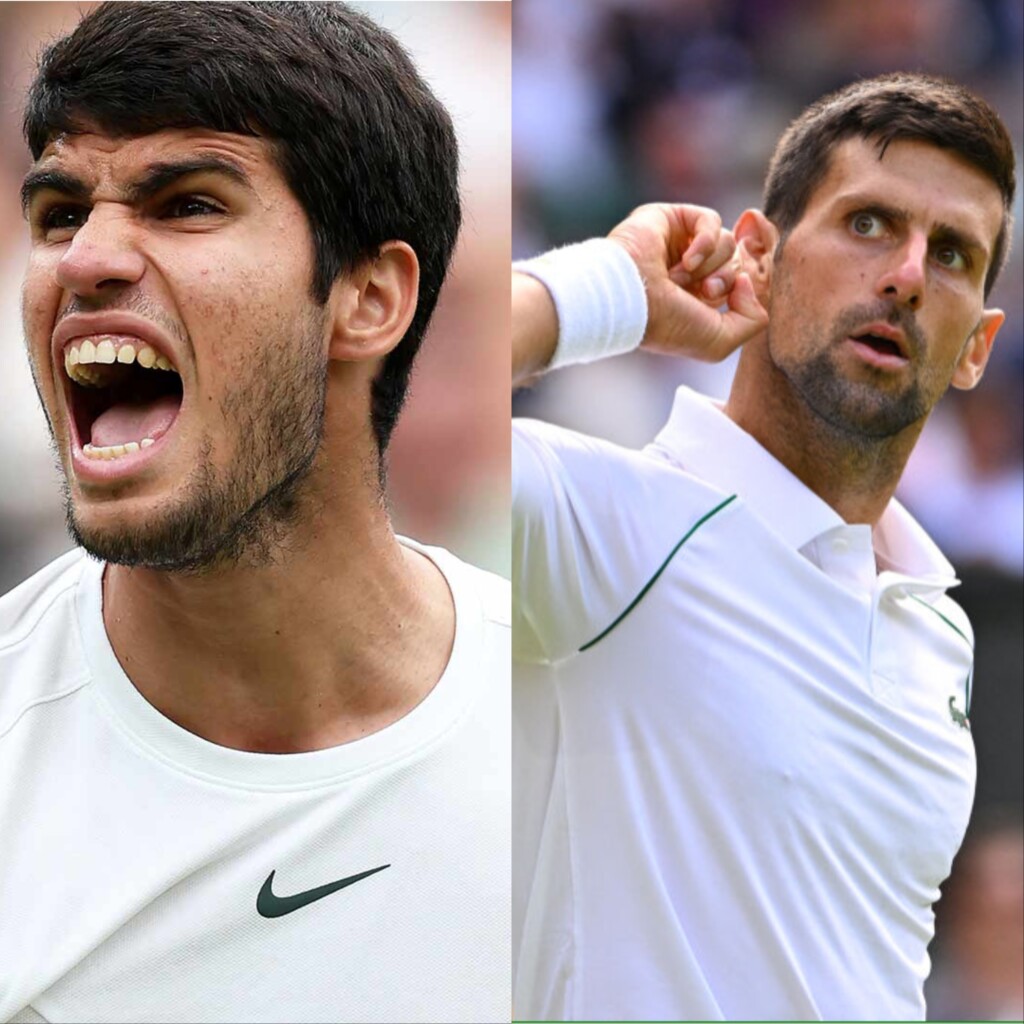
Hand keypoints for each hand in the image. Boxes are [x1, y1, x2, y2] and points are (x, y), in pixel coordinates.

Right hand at [608, 203, 767, 361]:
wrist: (628, 299)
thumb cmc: (667, 324)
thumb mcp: (719, 342)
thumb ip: (753, 321)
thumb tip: (747, 280)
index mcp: (697, 300)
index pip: (741, 283)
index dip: (743, 289)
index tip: (726, 298)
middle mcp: (690, 272)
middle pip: (736, 262)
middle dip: (724, 279)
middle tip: (702, 292)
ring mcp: (679, 245)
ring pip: (726, 242)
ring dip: (708, 265)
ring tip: (680, 279)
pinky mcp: (671, 219)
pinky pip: (710, 219)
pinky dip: (705, 240)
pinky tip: (686, 260)